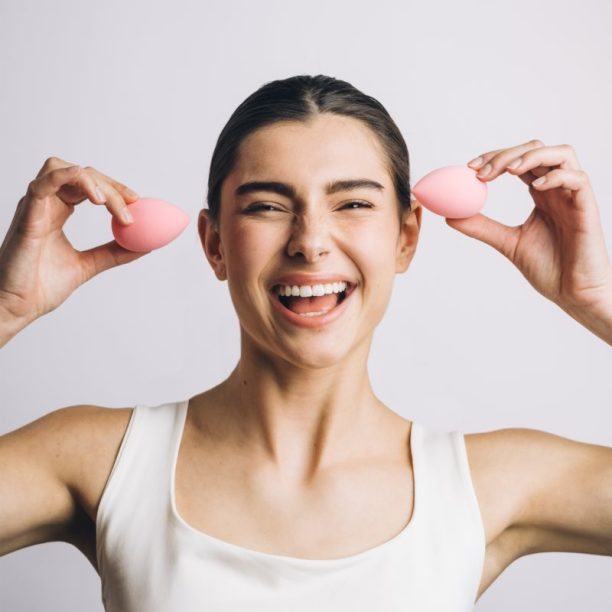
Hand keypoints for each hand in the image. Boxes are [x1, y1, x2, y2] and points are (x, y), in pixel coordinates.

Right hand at [0, 156, 149, 324]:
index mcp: (57, 212)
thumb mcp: (89, 265)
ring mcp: (34, 206)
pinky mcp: (27, 213)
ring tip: (113, 205)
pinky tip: (97, 201)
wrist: (17, 306)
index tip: (137, 203)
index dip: (115, 189)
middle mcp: (45, 203)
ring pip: (66, 169)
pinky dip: (75, 181)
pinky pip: (47, 181)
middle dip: (112, 185)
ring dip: (96, 182)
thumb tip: (145, 245)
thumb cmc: (41, 287)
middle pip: (82, 174)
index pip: (89, 185)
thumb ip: (114, 252)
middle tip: (133, 203)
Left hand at [445, 139, 611, 315]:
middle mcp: (558, 189)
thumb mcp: (508, 243)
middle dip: (506, 155)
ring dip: (531, 156)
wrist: (574, 293)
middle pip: (536, 150)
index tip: (470, 168)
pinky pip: (578, 178)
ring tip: (508, 171)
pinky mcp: (588, 207)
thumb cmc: (550, 268)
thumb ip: (482, 227)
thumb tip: (450, 216)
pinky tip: (535, 187)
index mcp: (541, 194)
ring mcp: (574, 196)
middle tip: (481, 173)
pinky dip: (556, 176)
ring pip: (561, 153)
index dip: (494, 158)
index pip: (518, 161)